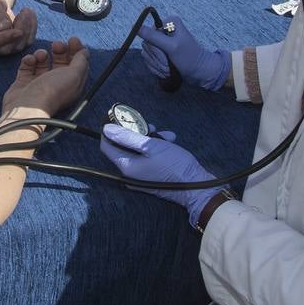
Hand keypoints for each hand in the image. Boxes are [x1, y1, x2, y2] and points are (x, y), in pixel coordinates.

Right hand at [0, 0, 37, 55]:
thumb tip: (5, 27)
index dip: (4, 38)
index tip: (18, 31)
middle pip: (7, 48)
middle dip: (20, 31)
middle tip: (25, 11)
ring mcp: (2, 46)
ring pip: (19, 46)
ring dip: (27, 28)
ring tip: (26, 10)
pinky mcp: (14, 43)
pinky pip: (27, 41)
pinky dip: (32, 28)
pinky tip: (30, 14)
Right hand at [0, 37, 88, 115]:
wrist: (28, 105)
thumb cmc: (53, 91)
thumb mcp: (74, 74)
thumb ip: (81, 61)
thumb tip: (85, 52)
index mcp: (72, 84)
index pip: (77, 64)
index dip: (76, 51)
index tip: (73, 39)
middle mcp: (57, 83)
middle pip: (61, 61)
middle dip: (60, 50)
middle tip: (57, 44)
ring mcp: (40, 82)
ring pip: (44, 61)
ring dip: (43, 54)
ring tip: (41, 55)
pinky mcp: (25, 81)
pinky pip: (28, 65)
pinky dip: (29, 60)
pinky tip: (30, 61)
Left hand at [100, 124, 219, 226]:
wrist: (196, 186)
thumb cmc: (174, 166)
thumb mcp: (150, 146)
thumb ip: (127, 137)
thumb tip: (107, 129)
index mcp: (126, 166)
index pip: (107, 146)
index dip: (110, 130)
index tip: (118, 117)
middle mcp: (131, 172)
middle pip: (124, 145)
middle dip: (136, 132)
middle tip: (147, 125)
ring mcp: (142, 174)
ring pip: (139, 149)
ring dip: (150, 138)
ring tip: (164, 134)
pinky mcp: (152, 174)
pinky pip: (149, 156)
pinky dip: (157, 147)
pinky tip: (170, 141)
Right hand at [137, 16, 229, 90]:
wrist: (200, 73)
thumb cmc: (189, 58)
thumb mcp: (171, 47)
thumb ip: (153, 37)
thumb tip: (135, 26)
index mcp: (169, 23)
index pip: (149, 34)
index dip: (155, 48)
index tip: (167, 56)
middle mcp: (164, 30)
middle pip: (147, 45)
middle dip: (157, 59)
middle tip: (169, 65)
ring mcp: (161, 42)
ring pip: (147, 54)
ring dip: (157, 65)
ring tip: (170, 69)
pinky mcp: (160, 53)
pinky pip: (149, 60)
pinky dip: (156, 69)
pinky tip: (167, 72)